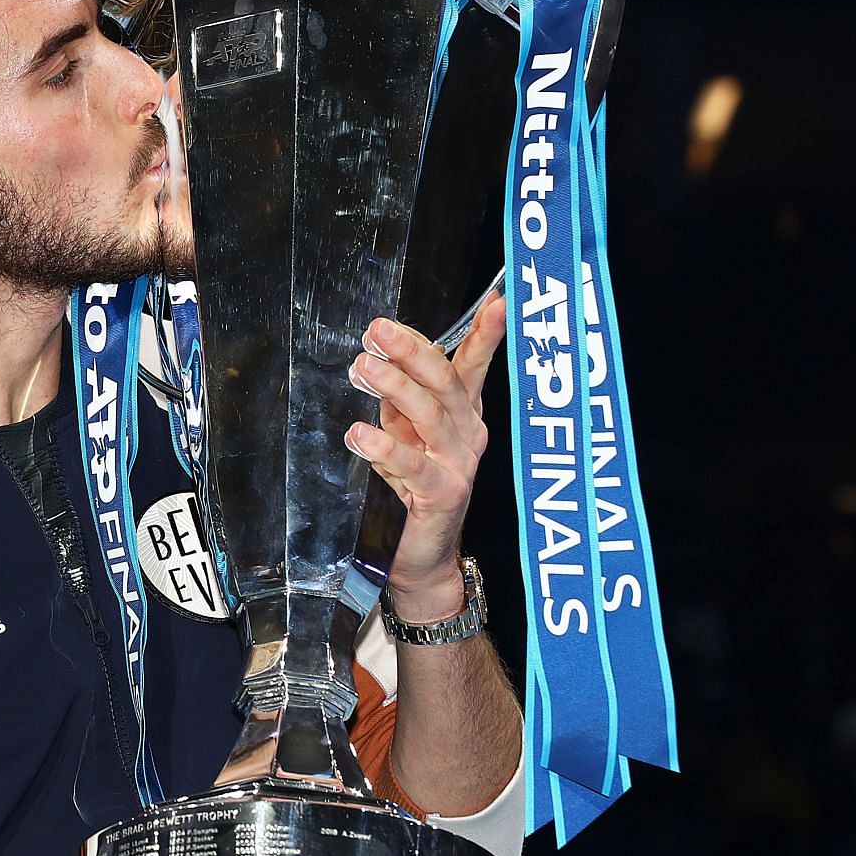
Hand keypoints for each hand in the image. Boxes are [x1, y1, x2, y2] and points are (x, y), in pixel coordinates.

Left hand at [344, 293, 505, 597]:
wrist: (418, 554)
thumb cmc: (411, 488)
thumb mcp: (406, 431)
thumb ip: (400, 396)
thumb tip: (383, 350)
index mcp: (463, 413)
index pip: (472, 365)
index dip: (486, 333)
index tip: (496, 300)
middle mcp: (468, 434)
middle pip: (445, 382)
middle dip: (413, 351)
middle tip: (377, 331)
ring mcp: (459, 464)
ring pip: (430, 415)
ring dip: (395, 387)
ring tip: (362, 368)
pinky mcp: (442, 495)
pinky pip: (414, 465)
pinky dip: (385, 446)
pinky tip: (359, 434)